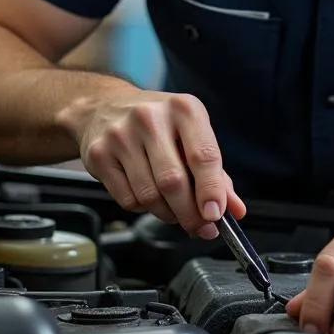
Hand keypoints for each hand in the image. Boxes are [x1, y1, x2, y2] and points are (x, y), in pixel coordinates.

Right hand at [71, 88, 245, 238]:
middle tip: (199, 227)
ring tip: (173, 209)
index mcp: (184, 108)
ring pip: (149, 195)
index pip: (203, 155)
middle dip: (189, 213)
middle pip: (173, 181)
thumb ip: (216, 173)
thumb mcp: (192, 134)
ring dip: (167, 213)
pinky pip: (127, 200)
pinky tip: (147, 195)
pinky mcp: (98, 154)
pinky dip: (142, 208)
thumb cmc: (158, 123)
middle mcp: (151, 117)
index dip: (211, 190)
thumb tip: (234, 209)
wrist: (104, 107)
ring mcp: (121, 135)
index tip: (215, 215)